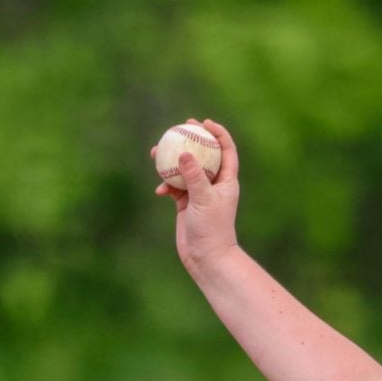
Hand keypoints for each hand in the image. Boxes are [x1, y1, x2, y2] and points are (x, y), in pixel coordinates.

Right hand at [153, 117, 240, 267]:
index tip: (204, 123)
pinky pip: (174, 188)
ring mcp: (199, 194)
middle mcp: (214, 184)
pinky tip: (159, 190)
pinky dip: (166, 186)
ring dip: (171, 162)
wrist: (206, 257)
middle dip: (192, 140)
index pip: (226, 150)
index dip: (218, 133)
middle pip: (204, 155)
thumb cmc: (211, 229)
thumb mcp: (203, 199)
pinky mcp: (186, 204)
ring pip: (185, 170)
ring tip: (155, 153)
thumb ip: (194, 176)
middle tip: (179, 128)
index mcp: (226, 180)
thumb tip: (184, 153)